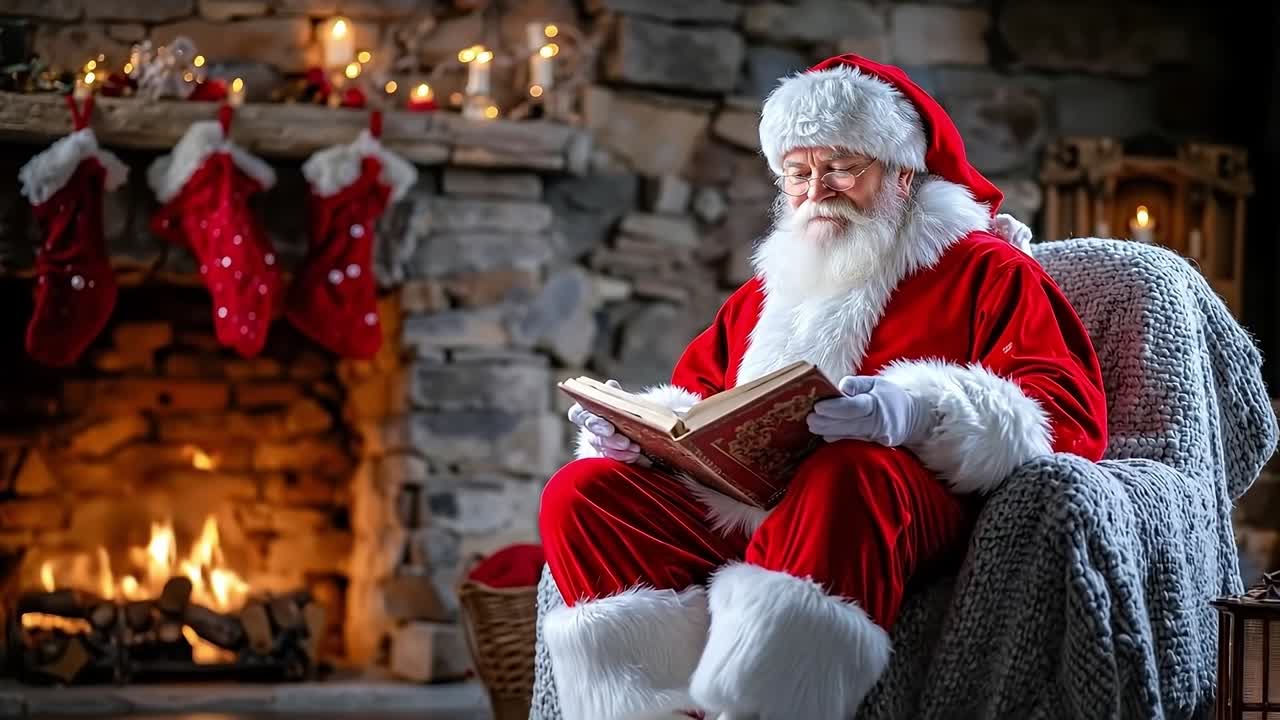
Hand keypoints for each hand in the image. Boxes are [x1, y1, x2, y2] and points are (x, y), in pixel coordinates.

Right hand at [568, 379, 641, 462]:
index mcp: (585, 410)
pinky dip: (624, 458)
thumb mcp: (617, 397)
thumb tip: (611, 386)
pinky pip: (610, 460)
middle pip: (593, 437)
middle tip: (625, 442)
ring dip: (620, 451)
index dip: (592, 423)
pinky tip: (636, 456)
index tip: (609, 428)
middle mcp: (588, 429)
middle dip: (610, 441)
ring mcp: (596, 444)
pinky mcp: (604, 456)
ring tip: (636, 449)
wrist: (632, 420)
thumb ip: (612, 393)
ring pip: (603, 450)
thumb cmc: (621, 406)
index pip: (577, 415)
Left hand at [806, 376, 932, 446]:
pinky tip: (825, 434)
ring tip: (812, 426)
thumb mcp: (876, 383)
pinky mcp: (876, 446)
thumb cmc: (887, 396)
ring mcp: (877, 437)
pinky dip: (838, 438)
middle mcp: (878, 422)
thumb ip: (857, 384)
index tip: (818, 406)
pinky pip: (854, 442)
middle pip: (848, 425)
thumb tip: (841, 386)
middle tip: (809, 419)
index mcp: (877, 403)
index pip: (854, 407)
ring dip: (828, 431)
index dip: (835, 408)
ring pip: (849, 436)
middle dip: (826, 423)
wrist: (911, 415)